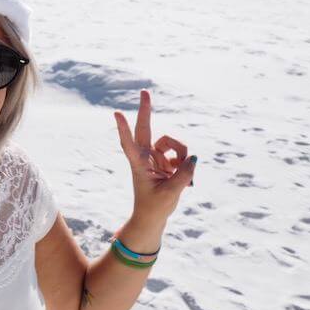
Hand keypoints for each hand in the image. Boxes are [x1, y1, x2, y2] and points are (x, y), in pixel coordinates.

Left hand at [113, 89, 195, 228]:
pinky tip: (185, 178)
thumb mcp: (171, 192)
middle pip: (144, 128)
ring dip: (182, 154)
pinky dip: (185, 163)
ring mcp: (155, 157)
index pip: (129, 143)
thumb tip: (193, 158)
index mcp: (138, 164)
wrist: (152, 218)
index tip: (116, 113)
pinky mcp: (164, 161)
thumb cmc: (155, 207)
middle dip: (145, 109)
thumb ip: (183, 175)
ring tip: (182, 173)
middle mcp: (145, 157)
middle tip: (144, 91)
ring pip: (172, 144)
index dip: (124, 128)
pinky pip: (180, 154)